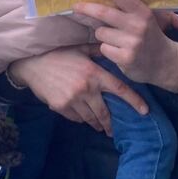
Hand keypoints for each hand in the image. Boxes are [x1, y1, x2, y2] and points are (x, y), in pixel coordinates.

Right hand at [8, 45, 148, 136]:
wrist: (32, 64)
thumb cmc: (57, 54)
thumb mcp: (79, 49)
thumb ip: (97, 52)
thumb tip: (112, 49)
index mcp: (94, 73)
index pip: (119, 89)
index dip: (134, 101)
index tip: (145, 111)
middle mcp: (86, 89)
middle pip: (105, 113)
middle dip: (110, 124)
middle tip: (113, 129)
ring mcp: (73, 100)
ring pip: (91, 118)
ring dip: (96, 123)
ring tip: (98, 126)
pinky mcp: (61, 107)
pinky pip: (76, 119)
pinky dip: (81, 119)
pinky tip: (81, 116)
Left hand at [73, 0, 177, 92]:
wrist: (166, 63)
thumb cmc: (150, 36)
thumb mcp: (145, 18)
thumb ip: (128, 8)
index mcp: (143, 12)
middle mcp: (138, 25)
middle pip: (103, 12)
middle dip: (86, 8)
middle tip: (76, 7)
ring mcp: (132, 43)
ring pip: (101, 32)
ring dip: (101, 34)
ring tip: (113, 38)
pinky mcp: (126, 58)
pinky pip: (104, 48)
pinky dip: (106, 49)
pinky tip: (117, 51)